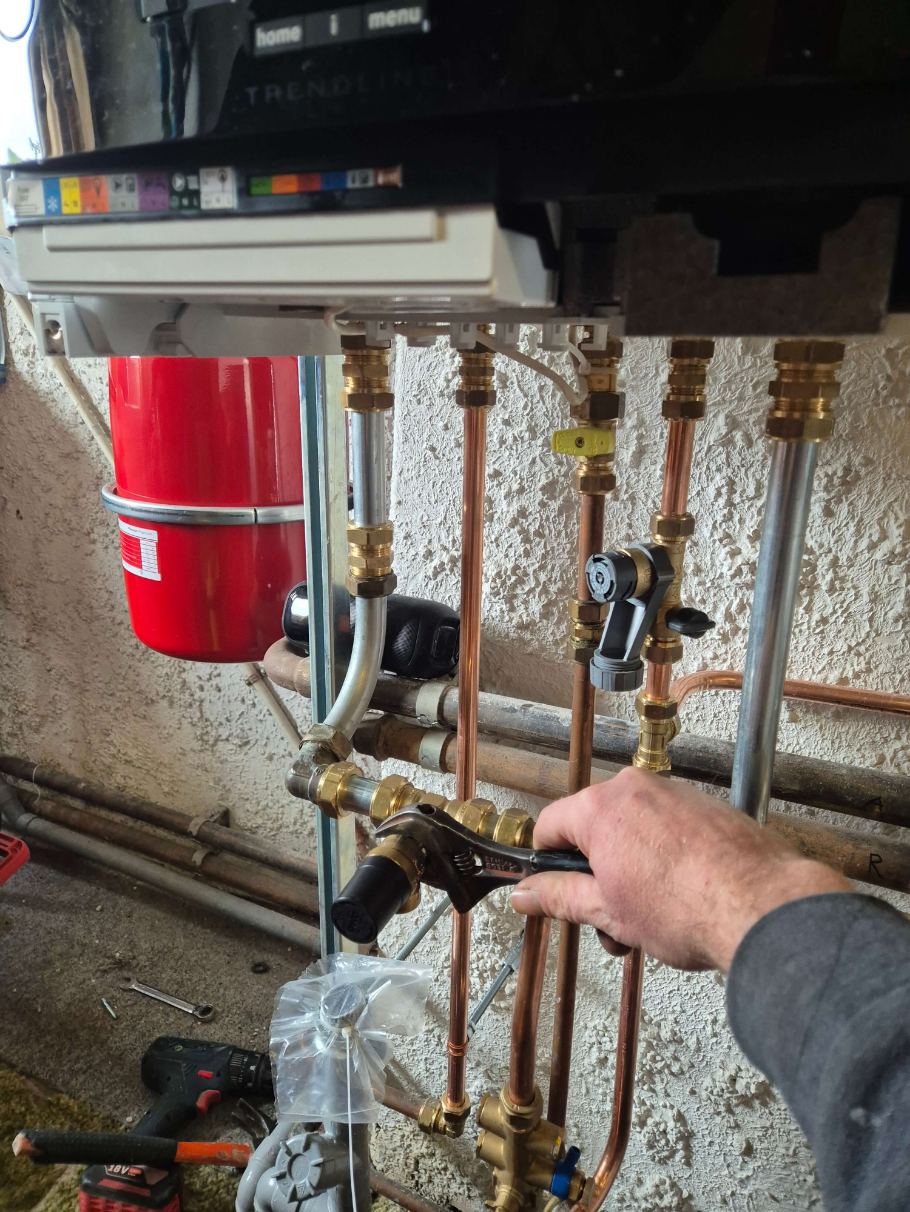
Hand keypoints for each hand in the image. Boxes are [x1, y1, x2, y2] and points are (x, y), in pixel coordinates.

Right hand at [510, 767, 850, 970]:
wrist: (761, 907)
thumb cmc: (690, 906)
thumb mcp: (607, 911)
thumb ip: (559, 897)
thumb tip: (527, 894)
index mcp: (601, 808)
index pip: (549, 826)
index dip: (545, 863)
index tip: (550, 888)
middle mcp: (635, 790)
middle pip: (593, 829)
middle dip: (594, 876)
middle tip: (607, 918)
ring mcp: (673, 794)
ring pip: (632, 831)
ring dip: (629, 872)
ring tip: (649, 919)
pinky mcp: (705, 806)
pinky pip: (667, 829)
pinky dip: (663, 859)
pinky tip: (679, 897)